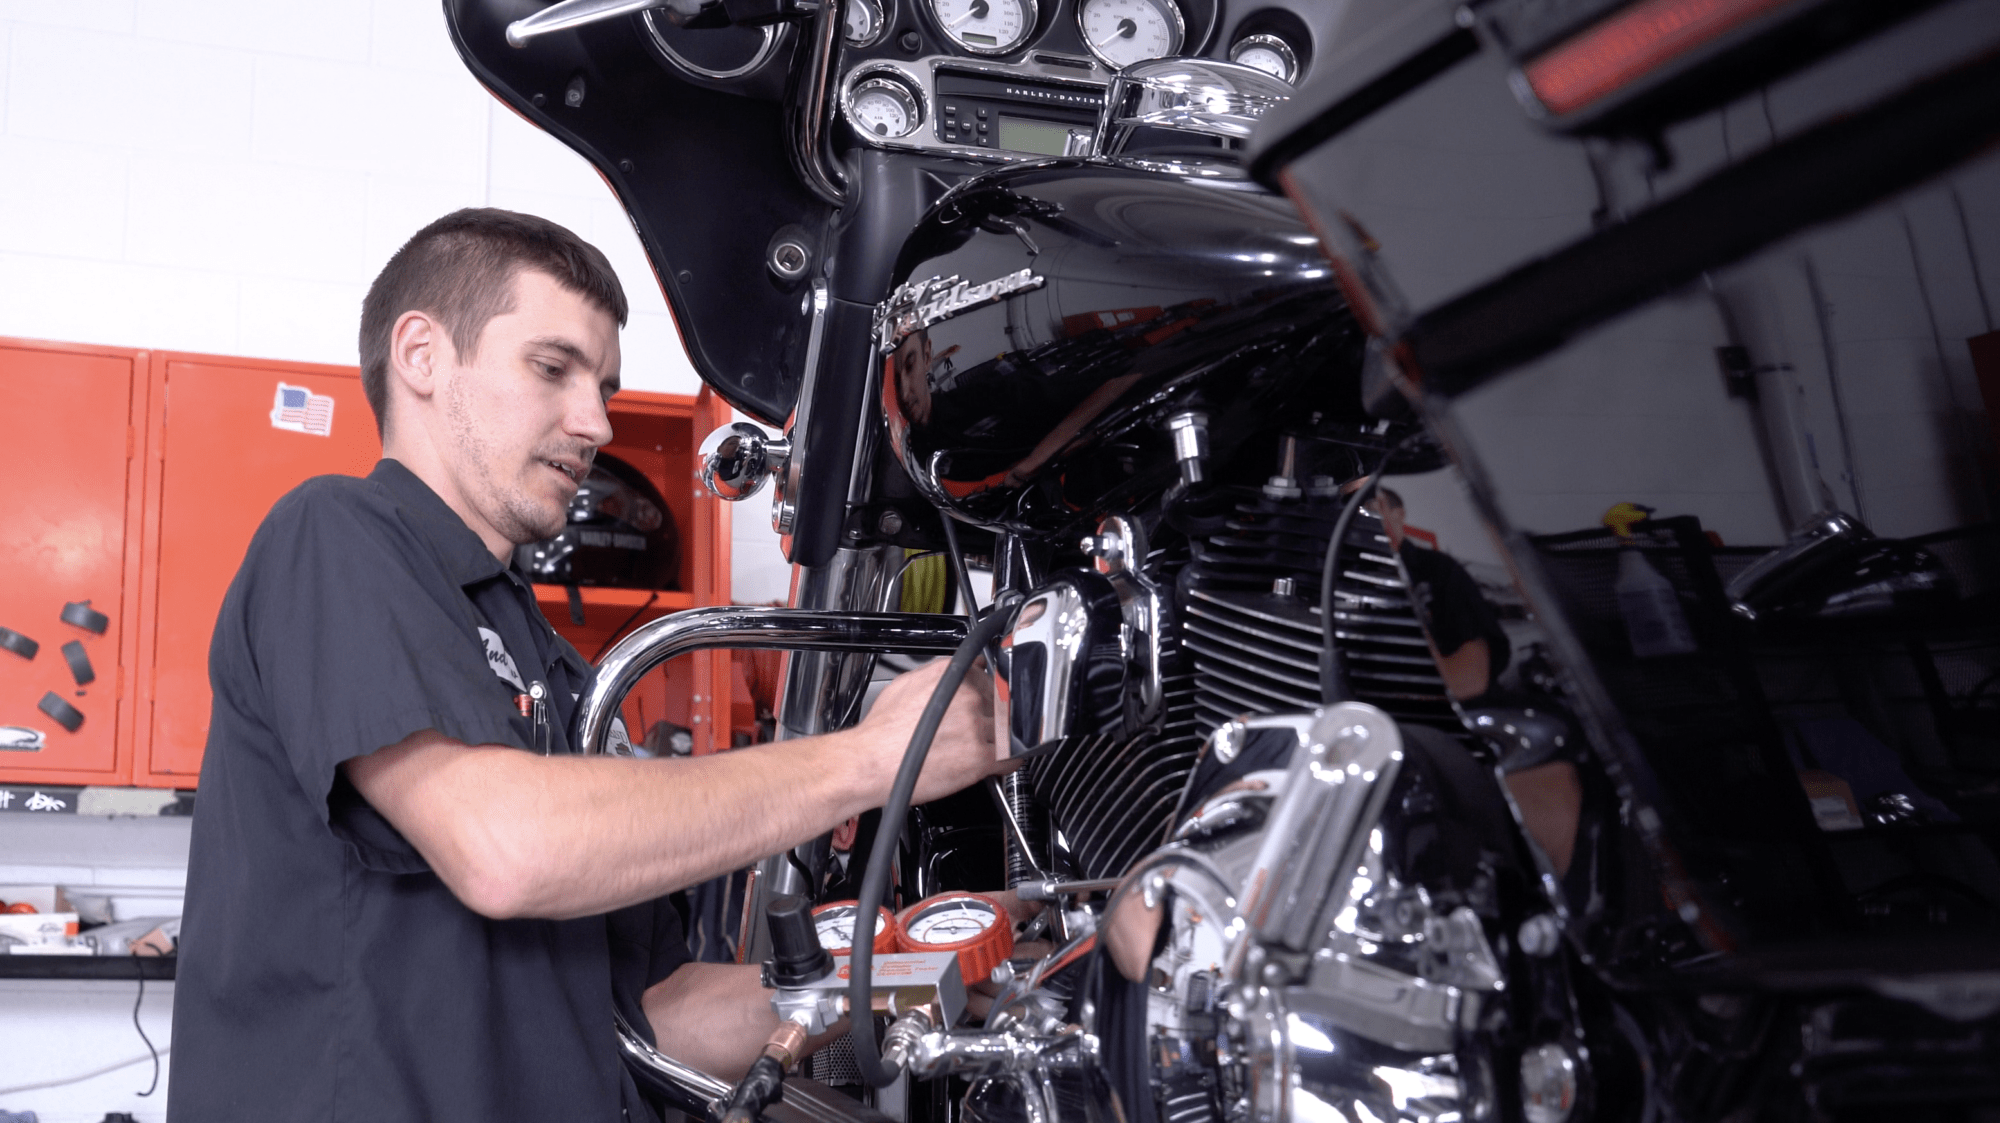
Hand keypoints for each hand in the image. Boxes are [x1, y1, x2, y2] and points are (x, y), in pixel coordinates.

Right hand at [855, 658, 1007, 805]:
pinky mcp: (980, 757)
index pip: (989, 674)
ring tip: (990, 744)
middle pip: (1001, 701)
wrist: (870, 762)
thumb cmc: (882, 731)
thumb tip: (956, 671)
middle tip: (982, 726)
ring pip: (1008, 728)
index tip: (987, 699)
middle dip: (994, 715)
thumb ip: (937, 673)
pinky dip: (1010, 760)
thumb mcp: (906, 684)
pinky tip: (1002, 761)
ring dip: (1002, 738)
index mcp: (951, 674)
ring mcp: (976, 725)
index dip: (988, 691)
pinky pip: (1011, 757)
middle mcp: (967, 696)